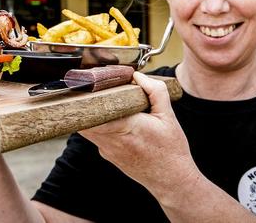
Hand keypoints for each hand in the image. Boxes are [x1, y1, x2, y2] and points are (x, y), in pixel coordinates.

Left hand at [79, 72, 199, 198]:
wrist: (171, 180)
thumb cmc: (171, 149)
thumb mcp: (168, 116)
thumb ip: (155, 91)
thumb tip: (137, 76)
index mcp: (126, 127)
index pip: (95, 111)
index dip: (90, 98)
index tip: (95, 87)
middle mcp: (112, 141)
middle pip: (85, 118)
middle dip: (89, 104)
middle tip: (98, 92)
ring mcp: (107, 150)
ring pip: (87, 128)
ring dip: (94, 115)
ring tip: (106, 105)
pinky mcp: (107, 156)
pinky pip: (96, 136)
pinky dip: (101, 126)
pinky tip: (115, 121)